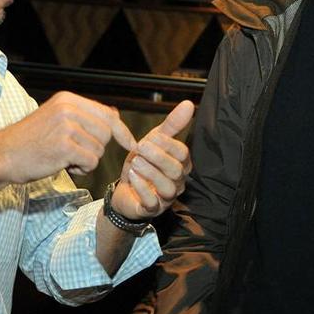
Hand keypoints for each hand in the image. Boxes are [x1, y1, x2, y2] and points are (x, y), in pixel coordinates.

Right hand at [0, 91, 135, 184]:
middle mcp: (68, 108)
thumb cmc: (28, 141)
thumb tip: (114, 114)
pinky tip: (63, 166)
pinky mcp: (64, 146)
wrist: (2, 156)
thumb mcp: (55, 118)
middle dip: (96, 147)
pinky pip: (91, 161)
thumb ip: (83, 116)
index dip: (122, 130)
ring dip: (86, 160)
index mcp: (67, 99)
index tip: (131, 143)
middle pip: (106, 132)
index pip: (108, 113)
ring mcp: (66, 126)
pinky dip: (82, 169)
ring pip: (99, 149)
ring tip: (63, 158)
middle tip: (73, 153)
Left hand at [110, 100, 193, 219]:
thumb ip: (171, 125)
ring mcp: (166, 198)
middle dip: (157, 157)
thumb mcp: (154, 141)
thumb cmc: (143, 164)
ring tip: (134, 162)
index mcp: (180, 164)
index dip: (167, 144)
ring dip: (149, 172)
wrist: (125, 190)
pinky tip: (132, 177)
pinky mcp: (152, 210)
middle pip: (176, 170)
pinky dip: (142, 188)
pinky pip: (152, 202)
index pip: (182, 153)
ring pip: (167, 187)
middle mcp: (178, 182)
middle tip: (139, 148)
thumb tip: (188, 104)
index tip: (149, 138)